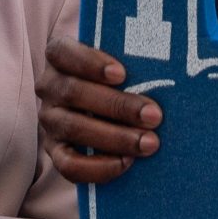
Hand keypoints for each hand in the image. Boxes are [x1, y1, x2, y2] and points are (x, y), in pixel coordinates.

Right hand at [38, 35, 161, 183]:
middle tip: (153, 115)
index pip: (61, 52)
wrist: (104, 112)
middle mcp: (48, 86)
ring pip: (73, 127)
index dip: (89, 62)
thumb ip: (132, 62)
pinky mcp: (55, 151)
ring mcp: (49, 120)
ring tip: (149, 143)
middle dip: (117, 105)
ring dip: (115, 137)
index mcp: (58, 56)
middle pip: (73, 92)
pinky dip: (98, 166)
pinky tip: (126, 162)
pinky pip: (69, 164)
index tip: (122, 74)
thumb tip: (169, 66)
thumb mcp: (118, 63)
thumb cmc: (117, 80)